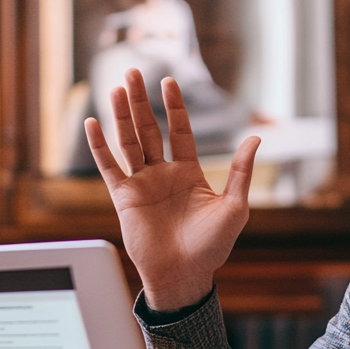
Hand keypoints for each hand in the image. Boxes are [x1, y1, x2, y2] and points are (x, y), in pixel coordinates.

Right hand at [84, 68, 259, 311]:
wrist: (186, 276)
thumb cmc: (213, 247)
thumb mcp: (235, 206)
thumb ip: (242, 171)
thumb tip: (255, 139)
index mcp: (189, 173)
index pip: (180, 131)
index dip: (175, 106)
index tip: (169, 81)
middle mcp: (163, 174)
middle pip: (150, 129)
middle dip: (142, 101)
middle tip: (133, 72)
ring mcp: (142, 185)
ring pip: (129, 142)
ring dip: (122, 115)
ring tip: (116, 88)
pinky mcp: (124, 198)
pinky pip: (110, 167)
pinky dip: (101, 147)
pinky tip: (94, 124)